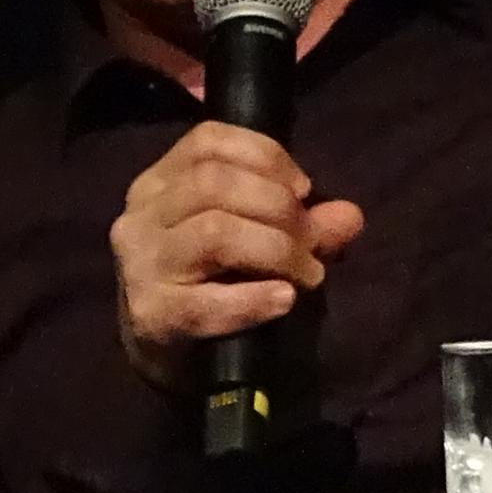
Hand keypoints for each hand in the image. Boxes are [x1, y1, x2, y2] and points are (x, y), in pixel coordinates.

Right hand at [111, 122, 365, 392]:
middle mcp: (141, 216)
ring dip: (276, 250)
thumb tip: (351, 217)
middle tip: (312, 241)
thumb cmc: (205, 282)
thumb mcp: (249, 238)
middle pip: (214, 183)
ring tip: (307, 273)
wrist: (161, 350)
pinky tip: (284, 300)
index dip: (266, 156)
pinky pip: (208, 302)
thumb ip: (300, 223)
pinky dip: (255, 299)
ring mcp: (142, 265)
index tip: (304, 188)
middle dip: (278, 207)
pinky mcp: (152, 315)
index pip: (207, 142)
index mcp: (158, 183)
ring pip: (215, 233)